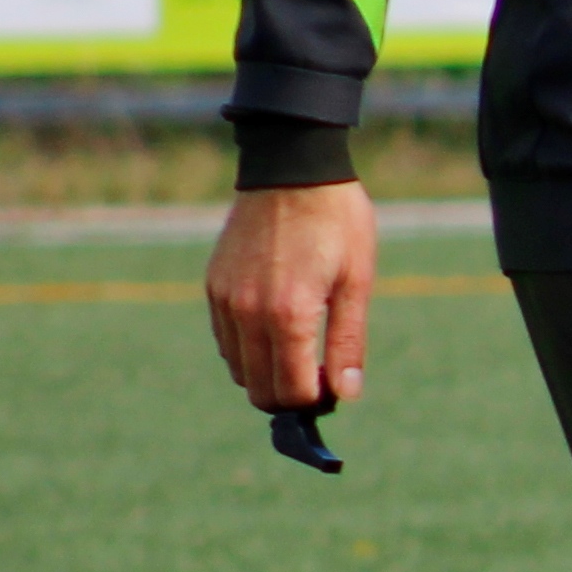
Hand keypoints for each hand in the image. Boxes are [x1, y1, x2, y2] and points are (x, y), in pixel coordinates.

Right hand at [204, 181, 376, 417]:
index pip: (291, 389)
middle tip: (319, 379)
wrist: (292, 170)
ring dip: (267, 374)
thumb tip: (345, 393)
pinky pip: (225, 340)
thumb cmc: (337, 223)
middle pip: (259, 389)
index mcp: (289, 314)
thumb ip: (348, 342)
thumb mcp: (357, 281)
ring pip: (238, 369)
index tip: (333, 390)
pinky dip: (248, 350)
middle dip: (289, 396)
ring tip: (301, 354)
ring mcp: (225, 299)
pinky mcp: (214, 286)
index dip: (315, 401)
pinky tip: (277, 332)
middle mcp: (248, 312)